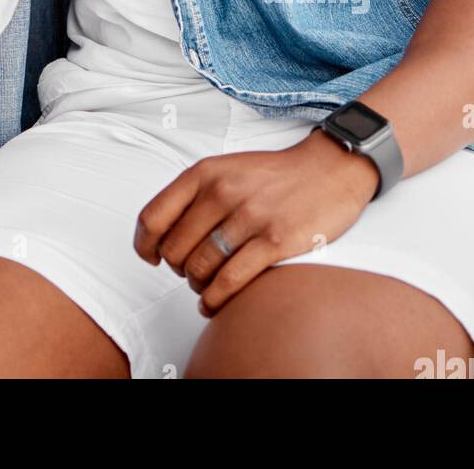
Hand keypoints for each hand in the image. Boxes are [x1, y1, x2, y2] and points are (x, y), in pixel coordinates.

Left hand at [133, 129, 379, 316]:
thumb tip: (160, 236)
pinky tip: (214, 303)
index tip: (150, 258)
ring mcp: (249, 217)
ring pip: (199, 268)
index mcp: (204, 172)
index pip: (153, 216)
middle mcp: (222, 192)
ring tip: (205, 287)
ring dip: (197, 286)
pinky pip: (230, 281)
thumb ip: (194, 195)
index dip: (145, 245)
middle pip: (174, 249)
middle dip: (177, 268)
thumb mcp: (226, 169)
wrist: (329, 169)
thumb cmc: (274, 175)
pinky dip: (215, 300)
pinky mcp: (275, 241)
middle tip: (190, 271)